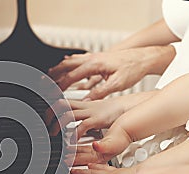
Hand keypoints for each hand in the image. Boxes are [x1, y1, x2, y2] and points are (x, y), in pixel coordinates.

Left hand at [46, 98, 124, 137]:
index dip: (50, 105)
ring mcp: (90, 112)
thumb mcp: (93, 112)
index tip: (42, 114)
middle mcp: (84, 107)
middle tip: (45, 125)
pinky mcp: (98, 120)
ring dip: (58, 124)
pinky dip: (75, 133)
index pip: (62, 101)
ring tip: (55, 134)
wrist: (130, 106)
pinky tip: (72, 141)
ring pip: (68, 113)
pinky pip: (83, 125)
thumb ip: (82, 116)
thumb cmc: (113, 112)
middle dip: (50, 114)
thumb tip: (71, 124)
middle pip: (61, 104)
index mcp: (82, 104)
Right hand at [48, 46, 173, 99]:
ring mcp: (94, 57)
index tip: (53, 93)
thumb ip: (99, 92)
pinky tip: (67, 65)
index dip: (60, 85)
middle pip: (66, 66)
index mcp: (94, 65)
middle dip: (54, 74)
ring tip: (50, 74)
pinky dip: (69, 63)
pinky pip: (78, 60)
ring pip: (71, 61)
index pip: (71, 76)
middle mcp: (92, 59)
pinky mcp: (97, 58)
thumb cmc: (133, 69)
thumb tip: (86, 101)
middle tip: (44, 82)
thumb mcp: (117, 84)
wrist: (144, 57)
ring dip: (60, 68)